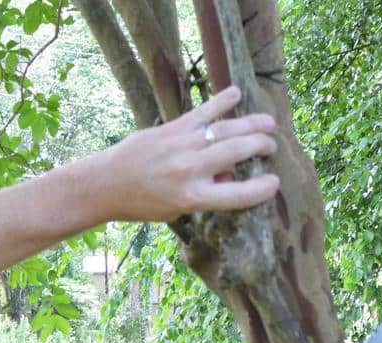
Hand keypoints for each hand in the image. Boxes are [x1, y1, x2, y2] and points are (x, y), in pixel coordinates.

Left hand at [90, 86, 278, 221]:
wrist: (107, 184)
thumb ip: (204, 193)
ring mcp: (182, 146)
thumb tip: (229, 174)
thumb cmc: (141, 204)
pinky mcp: (172, 128)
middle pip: (239, 152)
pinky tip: (236, 94)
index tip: (274, 182)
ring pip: (227, 129)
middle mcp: (191, 171)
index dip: (262, 189)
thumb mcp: (175, 209)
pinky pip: (203, 112)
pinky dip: (221, 101)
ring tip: (269, 124)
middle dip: (261, 147)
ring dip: (252, 124)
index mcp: (193, 198)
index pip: (238, 194)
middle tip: (271, 146)